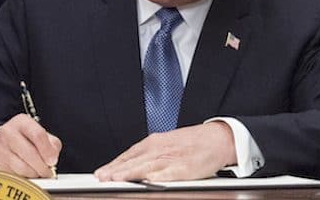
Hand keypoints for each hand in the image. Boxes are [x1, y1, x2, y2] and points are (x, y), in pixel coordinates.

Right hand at [0, 113, 61, 177]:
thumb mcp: (39, 134)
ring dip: (34, 174)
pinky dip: (24, 178)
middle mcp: (8, 133)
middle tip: (48, 171)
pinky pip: (14, 176)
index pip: (38, 135)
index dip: (48, 150)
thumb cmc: (23, 139)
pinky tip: (26, 173)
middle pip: (30, 153)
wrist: (0, 145)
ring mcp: (0, 149)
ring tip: (37, 172)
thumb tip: (52, 158)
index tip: (52, 160)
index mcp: (21, 122)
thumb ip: (51, 144)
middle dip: (42, 166)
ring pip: (22, 167)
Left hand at [94, 122, 234, 181]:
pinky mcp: (185, 168)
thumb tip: (130, 164)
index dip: (114, 164)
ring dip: (130, 173)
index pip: (129, 154)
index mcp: (155, 142)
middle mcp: (161, 149)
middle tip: (102, 177)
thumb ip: (149, 153)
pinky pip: (168, 173)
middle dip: (117, 170)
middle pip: (134, 160)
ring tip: (116, 179)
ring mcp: (172, 158)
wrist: (218, 139)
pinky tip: (147, 181)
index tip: (101, 172)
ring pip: (147, 166)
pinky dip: (157, 177)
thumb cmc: (192, 143)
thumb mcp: (167, 142)